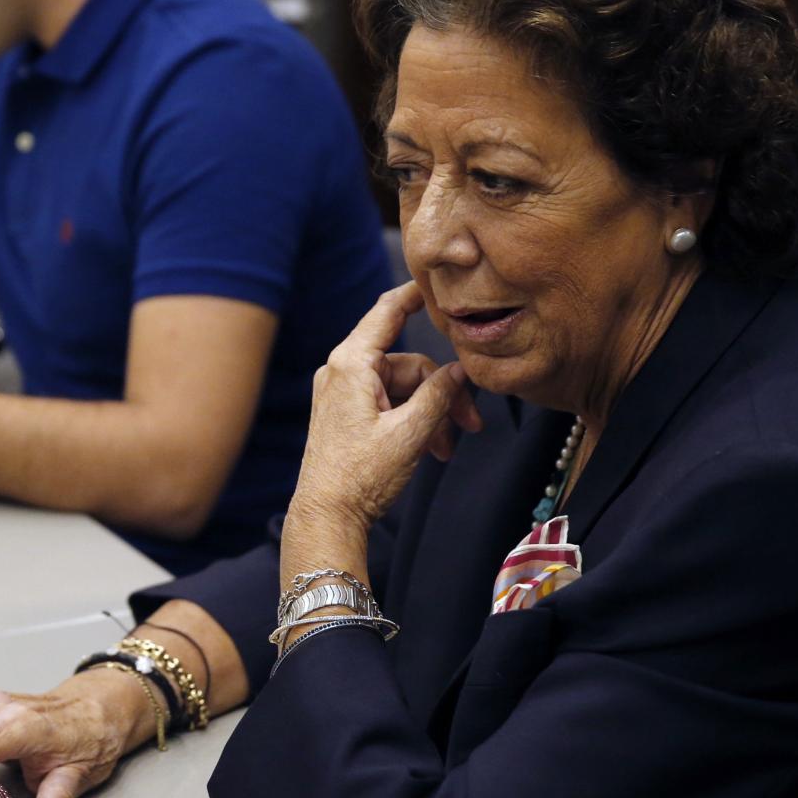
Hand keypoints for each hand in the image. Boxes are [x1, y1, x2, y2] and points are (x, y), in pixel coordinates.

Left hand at [281, 283, 483, 576]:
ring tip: (447, 448)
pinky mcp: (347, 413)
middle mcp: (343, 371)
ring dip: (431, 415)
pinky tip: (432, 449)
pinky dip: (413, 422)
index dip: (414, 294)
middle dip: (442, 392)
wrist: (327, 515)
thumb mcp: (410, 433)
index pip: (388, 312)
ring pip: (404, 388)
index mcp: (351, 364)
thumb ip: (439, 395)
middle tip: (471, 424)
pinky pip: (390, 404)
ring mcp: (344, 392)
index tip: (437, 281)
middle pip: (408, 363)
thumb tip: (460, 370)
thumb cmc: (361, 475)